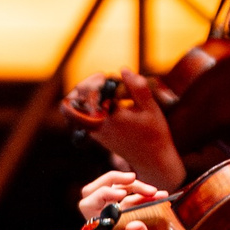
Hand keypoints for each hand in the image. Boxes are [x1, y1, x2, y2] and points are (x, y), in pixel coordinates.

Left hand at [74, 173, 180, 229]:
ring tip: (154, 192)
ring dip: (130, 187)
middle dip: (114, 181)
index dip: (104, 193)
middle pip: (92, 192)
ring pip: (108, 192)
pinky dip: (138, 194)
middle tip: (136, 182)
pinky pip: (123, 200)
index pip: (89, 205)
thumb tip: (133, 222)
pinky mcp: (121, 223)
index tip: (123, 194)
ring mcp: (110, 225)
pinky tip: (157, 196)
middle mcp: (102, 228)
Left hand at [86, 73, 187, 189]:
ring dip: (85, 97)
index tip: (104, 76)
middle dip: (85, 87)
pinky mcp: (97, 136)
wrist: (152, 160)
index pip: (90, 92)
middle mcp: (99, 126)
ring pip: (76, 111)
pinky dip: (90, 107)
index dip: (94, 80)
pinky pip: (83, 119)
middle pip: (75, 101)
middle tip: (99, 80)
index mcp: (111, 116)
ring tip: (101, 90)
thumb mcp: (151, 108)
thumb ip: (138, 88)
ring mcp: (95, 133)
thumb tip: (123, 70)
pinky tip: (107, 101)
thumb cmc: (154, 133)